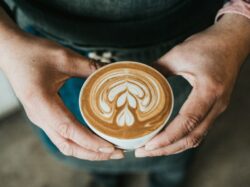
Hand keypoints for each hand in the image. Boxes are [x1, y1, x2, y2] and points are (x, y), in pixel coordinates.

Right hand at [0, 33, 123, 160]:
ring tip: (109, 150)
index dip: (90, 142)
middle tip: (117, 153)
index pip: (69, 130)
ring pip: (65, 144)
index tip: (110, 147)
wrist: (11, 52)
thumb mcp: (63, 57)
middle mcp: (40, 116)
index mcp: (41, 103)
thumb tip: (112, 73)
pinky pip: (63, 136)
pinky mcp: (44, 116)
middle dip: (93, 153)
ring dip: (87, 150)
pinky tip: (94, 139)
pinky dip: (80, 142)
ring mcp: (41, 118)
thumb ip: (88, 67)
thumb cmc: (33, 53)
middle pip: (68, 145)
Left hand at [135, 14, 249, 156]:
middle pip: (192, 138)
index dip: (167, 137)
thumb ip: (156, 68)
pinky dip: (182, 139)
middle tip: (142, 152)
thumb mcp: (178, 54)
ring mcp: (218, 109)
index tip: (148, 145)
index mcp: (209, 91)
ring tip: (152, 149)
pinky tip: (168, 139)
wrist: (232, 41)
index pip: (188, 122)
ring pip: (196, 138)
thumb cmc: (208, 45)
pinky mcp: (215, 108)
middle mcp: (216, 105)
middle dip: (166, 149)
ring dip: (173, 147)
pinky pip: (199, 130)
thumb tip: (136, 79)